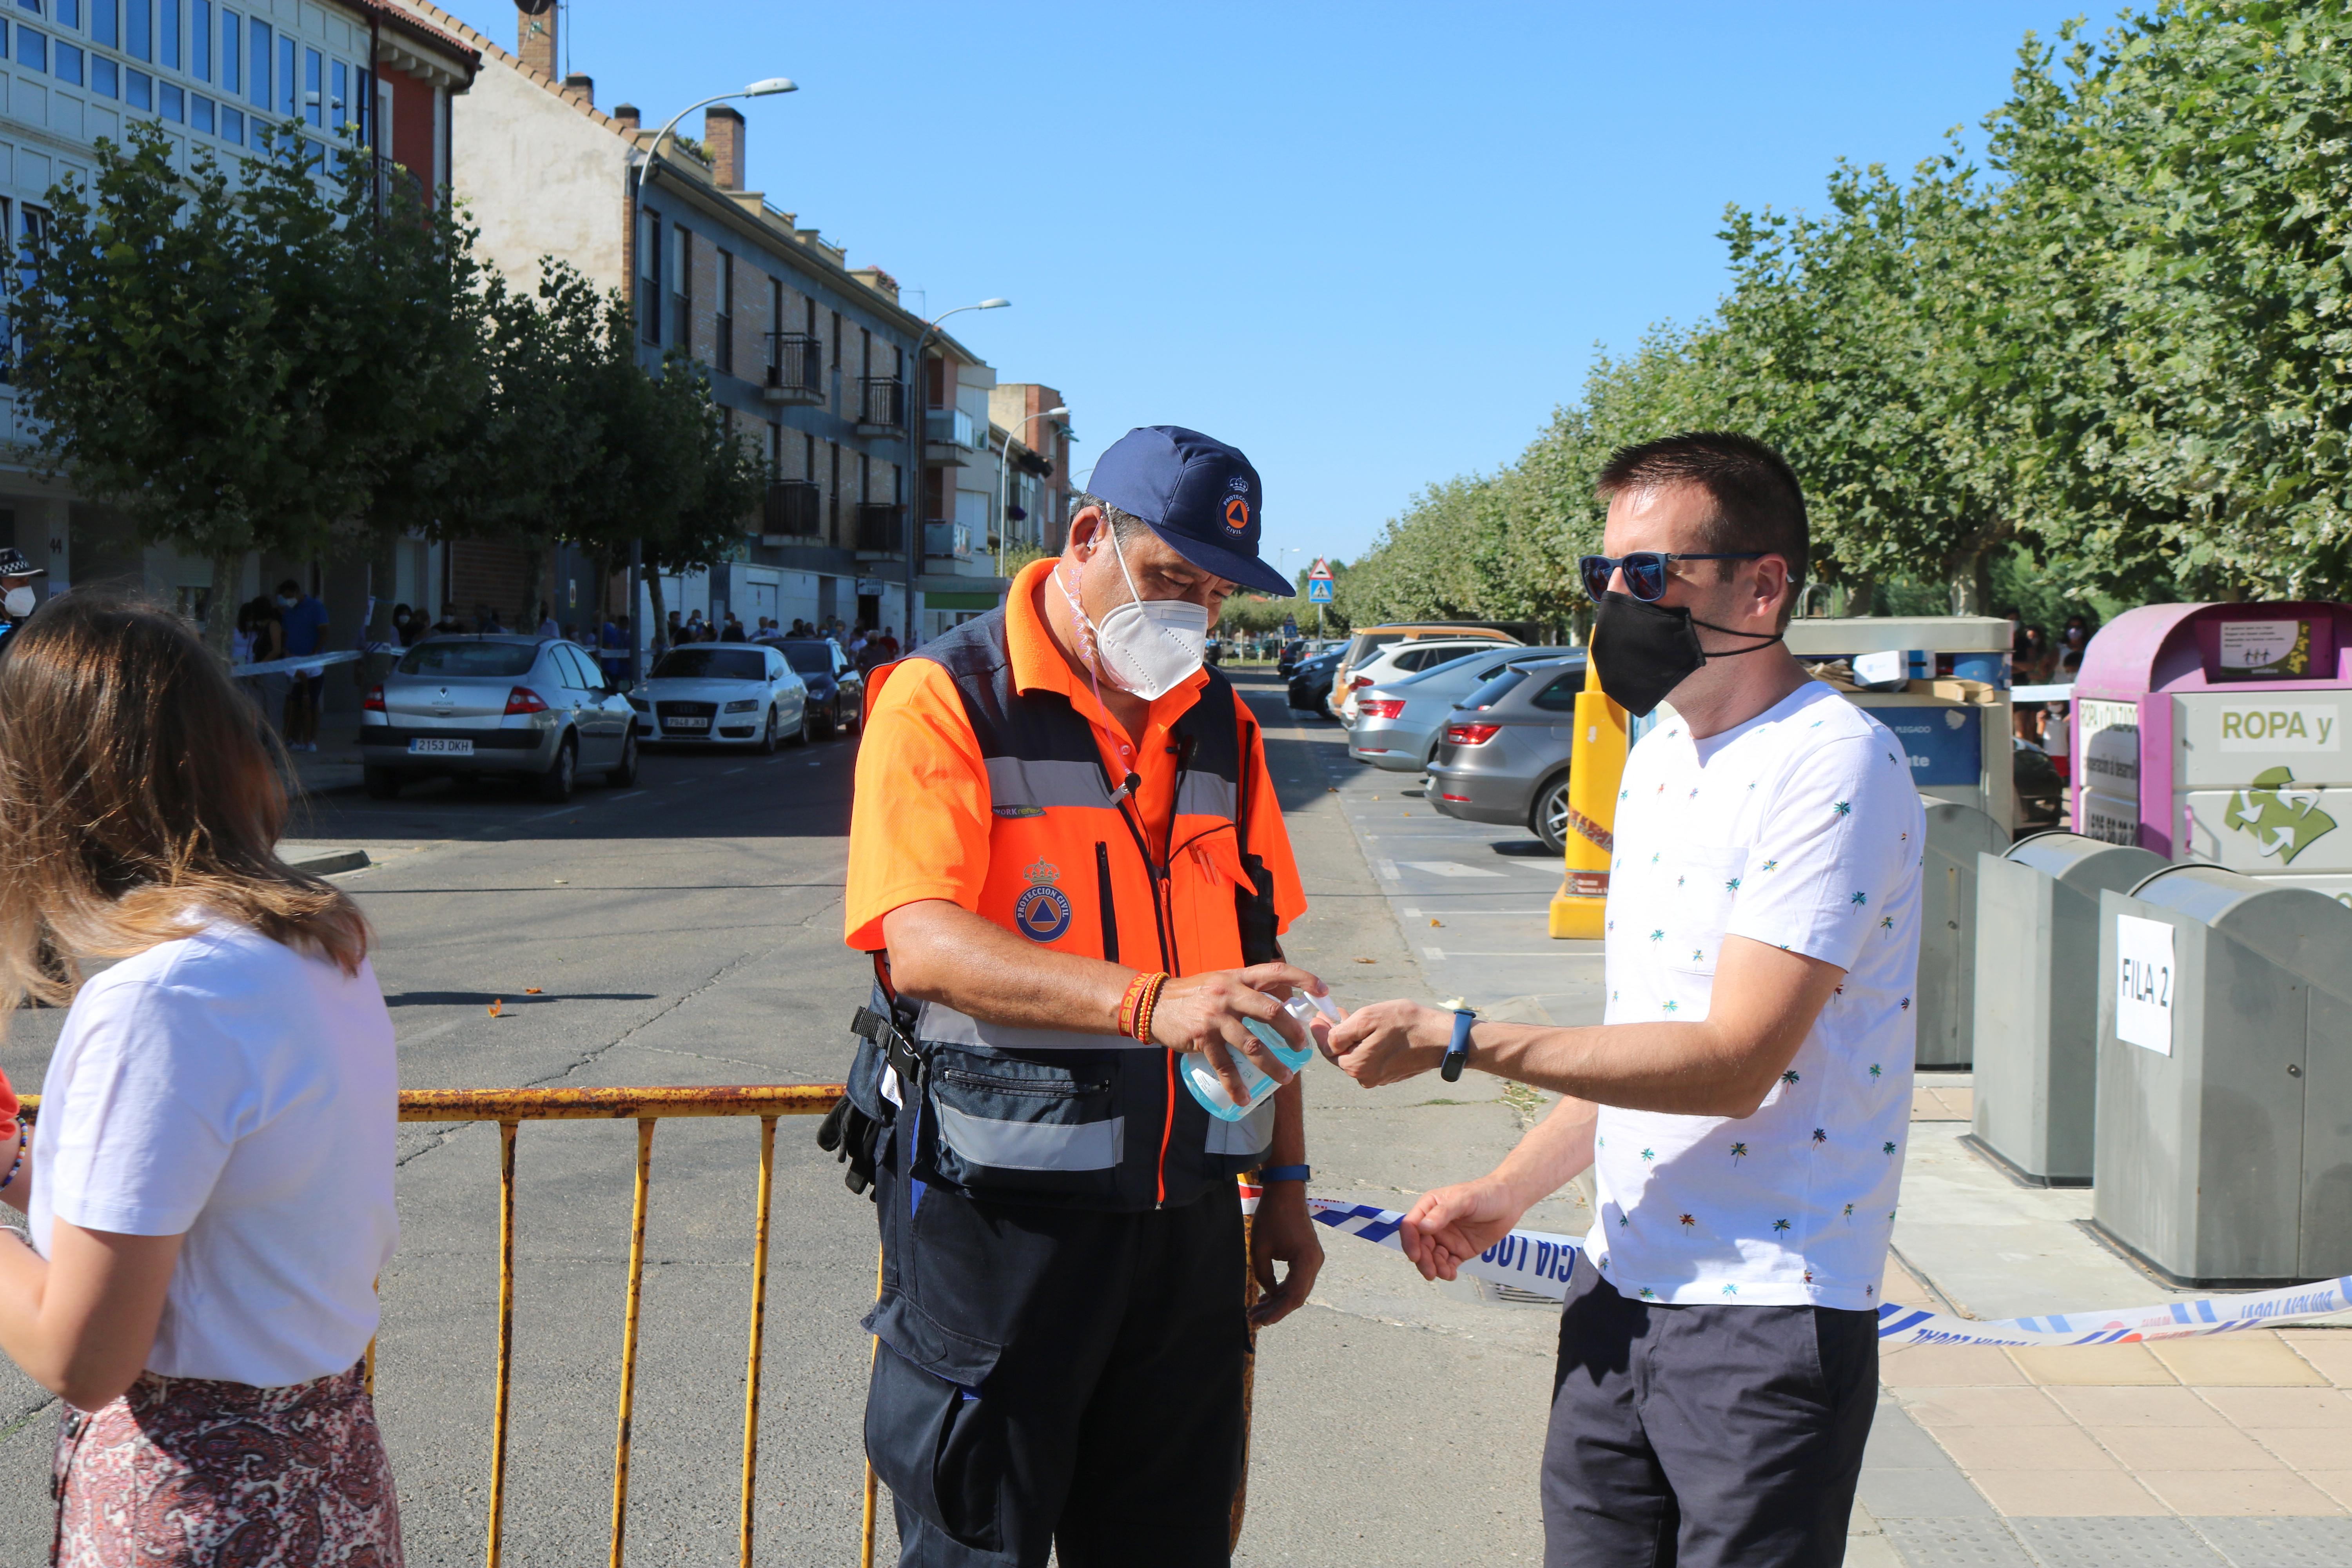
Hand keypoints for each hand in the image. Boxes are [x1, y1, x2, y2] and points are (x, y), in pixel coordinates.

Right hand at [1150, 962, 1323, 1104]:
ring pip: (1252, 1043)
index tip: (1323, 991)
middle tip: (1302, 1049)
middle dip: (1292, 1032)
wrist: (1154, 1003)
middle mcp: (1229, 993)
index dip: (1303, 979)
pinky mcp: (1202, 1037)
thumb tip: (1282, 998)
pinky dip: (1236, 1084)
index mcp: (1238, 977)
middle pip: (1271, 1011)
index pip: (1277, 972)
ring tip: (1285, 1079)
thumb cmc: (1194, 994)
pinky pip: (1224, 1065)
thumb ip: (1247, 987)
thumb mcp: (1222, 980)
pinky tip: (1244, 1098)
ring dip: (1272, 1065)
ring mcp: (1216, 1016)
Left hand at [1248, 1182, 1322, 1327]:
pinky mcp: (1308, 1255)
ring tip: (1256, 1311)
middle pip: (1297, 1296)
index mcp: (1306, 1261)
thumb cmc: (1272, 1217)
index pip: (1293, 1296)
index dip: (1277, 1312)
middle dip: (1276, 1310)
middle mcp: (1315, 1262)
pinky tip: (1266, 1297)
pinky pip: (1297, 1279)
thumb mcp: (1260, 1249)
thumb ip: (1264, 1275)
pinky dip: (1283, 1288)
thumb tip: (1269, 1293)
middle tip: (1254, 1320)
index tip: (1261, 1322)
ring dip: (1278, 1301)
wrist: (1285, 1191)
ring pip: (1297, 1289)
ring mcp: (1314, 1259)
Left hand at [1323, 999, 1449, 1087]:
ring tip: (1351, 1017)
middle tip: (1334, 1012)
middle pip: (1340, 1054)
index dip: (1320, 1030)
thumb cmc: (1406, 1024)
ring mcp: (1379, 1078)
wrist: (1441, 1038)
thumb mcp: (1368, 1018)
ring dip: (1351, 1038)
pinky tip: (1371, 1030)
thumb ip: (1341, 1031)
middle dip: (1335, 1033)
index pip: (1326, 1049)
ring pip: (1356, 1056)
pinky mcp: (1391, 1074)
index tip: (1319, 1014)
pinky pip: (1370, 1058)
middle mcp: (1365, 1078)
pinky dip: (1366, 1044)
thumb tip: (1325, 1037)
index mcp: (1356, 1066)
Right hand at [1399, 1174, 1527, 1282]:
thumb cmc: (1485, 1194)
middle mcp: (1435, 1224)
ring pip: (1432, 1257)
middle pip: (1420, 1245)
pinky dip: (1446, 1271)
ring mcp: (1447, 1238)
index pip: (1411, 1226)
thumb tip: (1422, 1228)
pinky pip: (1448, 1264)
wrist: (1509, 1202)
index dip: (1409, 1241)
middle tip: (1430, 1271)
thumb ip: (1442, 1213)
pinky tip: (1450, 1275)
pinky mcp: (1460, 1250)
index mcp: (1430, 1207)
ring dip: (1434, 1267)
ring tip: (1443, 1273)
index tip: (1415, 1255)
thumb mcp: (1463, 1199)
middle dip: (1423, 1260)